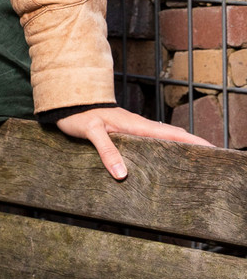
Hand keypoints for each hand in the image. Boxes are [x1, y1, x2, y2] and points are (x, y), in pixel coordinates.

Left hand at [55, 105, 212, 179]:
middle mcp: (138, 126)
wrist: (68, 103)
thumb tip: (123, 174)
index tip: (210, 149)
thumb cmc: (79, 115)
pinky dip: (164, 147)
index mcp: (135, 125)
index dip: (191, 141)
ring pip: (162, 138)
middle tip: (210, 159)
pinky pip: (150, 140)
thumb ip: (106, 151)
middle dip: (192, 145)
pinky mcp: (126, 132)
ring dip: (179, 146)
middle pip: (172, 135)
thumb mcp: (91, 132)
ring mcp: (133, 128)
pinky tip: (165, 158)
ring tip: (194, 161)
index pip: (170, 133)